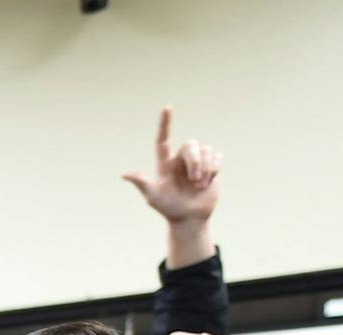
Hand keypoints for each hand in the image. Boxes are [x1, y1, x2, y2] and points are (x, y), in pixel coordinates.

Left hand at [120, 106, 221, 225]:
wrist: (189, 218)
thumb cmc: (168, 208)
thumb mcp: (153, 196)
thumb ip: (142, 183)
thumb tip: (124, 174)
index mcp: (165, 163)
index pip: (163, 140)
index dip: (165, 124)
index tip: (167, 108)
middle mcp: (181, 160)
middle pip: (191, 145)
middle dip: (195, 161)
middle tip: (194, 181)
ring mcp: (198, 162)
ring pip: (206, 150)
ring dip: (205, 169)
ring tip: (199, 185)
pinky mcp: (212, 167)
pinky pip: (217, 157)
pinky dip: (214, 169)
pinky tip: (209, 182)